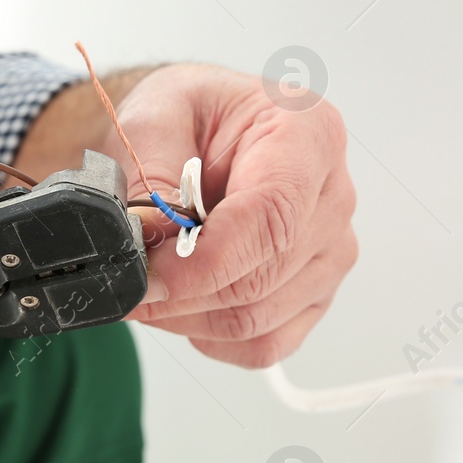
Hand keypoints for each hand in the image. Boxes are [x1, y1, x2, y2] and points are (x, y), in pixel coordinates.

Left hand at [106, 64, 356, 366]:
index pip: (273, 215)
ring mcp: (329, 252)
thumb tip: (154, 235)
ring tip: (147, 285)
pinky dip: (211, 336)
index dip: (210, 258)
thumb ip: (152, 176)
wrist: (194, 134)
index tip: (153, 274)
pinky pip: (263, 343)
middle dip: (184, 291)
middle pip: (264, 275)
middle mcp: (333, 196)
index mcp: (309, 133)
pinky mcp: (313, 295)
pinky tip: (184, 303)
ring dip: (188, 315)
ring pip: (258, 318)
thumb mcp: (152, 120)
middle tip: (128, 280)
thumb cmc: (187, 118)